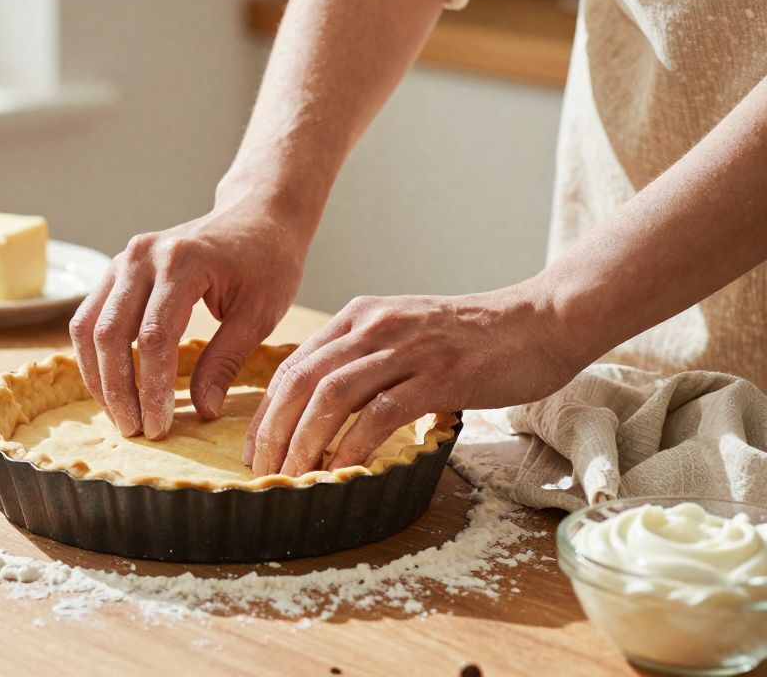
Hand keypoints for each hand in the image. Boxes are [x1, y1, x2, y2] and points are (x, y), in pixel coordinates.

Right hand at [69, 195, 311, 438]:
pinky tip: (112, 387)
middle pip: (110, 334)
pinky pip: (89, 317)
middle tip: (136, 430)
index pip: (154, 337)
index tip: (160, 426)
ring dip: (98, 377)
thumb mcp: (260, 313)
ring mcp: (124, 260)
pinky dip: (95, 356)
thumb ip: (225, 361)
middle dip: (119, 390)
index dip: (152, 388)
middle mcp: (142, 256)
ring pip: (88, 327)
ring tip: (120, 415)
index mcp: (183, 262)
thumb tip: (202, 410)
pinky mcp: (116, 270)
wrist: (258, 215)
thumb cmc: (267, 262)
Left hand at [243, 286, 578, 475]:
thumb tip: (325, 410)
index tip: (255, 449)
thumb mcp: (404, 334)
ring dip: (304, 442)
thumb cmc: (473, 338)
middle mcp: (375, 327)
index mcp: (360, 317)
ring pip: (332, 396)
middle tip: (263, 472)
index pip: (295, 365)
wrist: (540, 320)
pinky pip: (381, 413)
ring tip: (292, 478)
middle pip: (302, 381)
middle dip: (273, 431)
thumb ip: (366, 361)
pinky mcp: (440, 374)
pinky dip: (353, 445)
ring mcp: (407, 349)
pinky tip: (341, 470)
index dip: (267, 411)